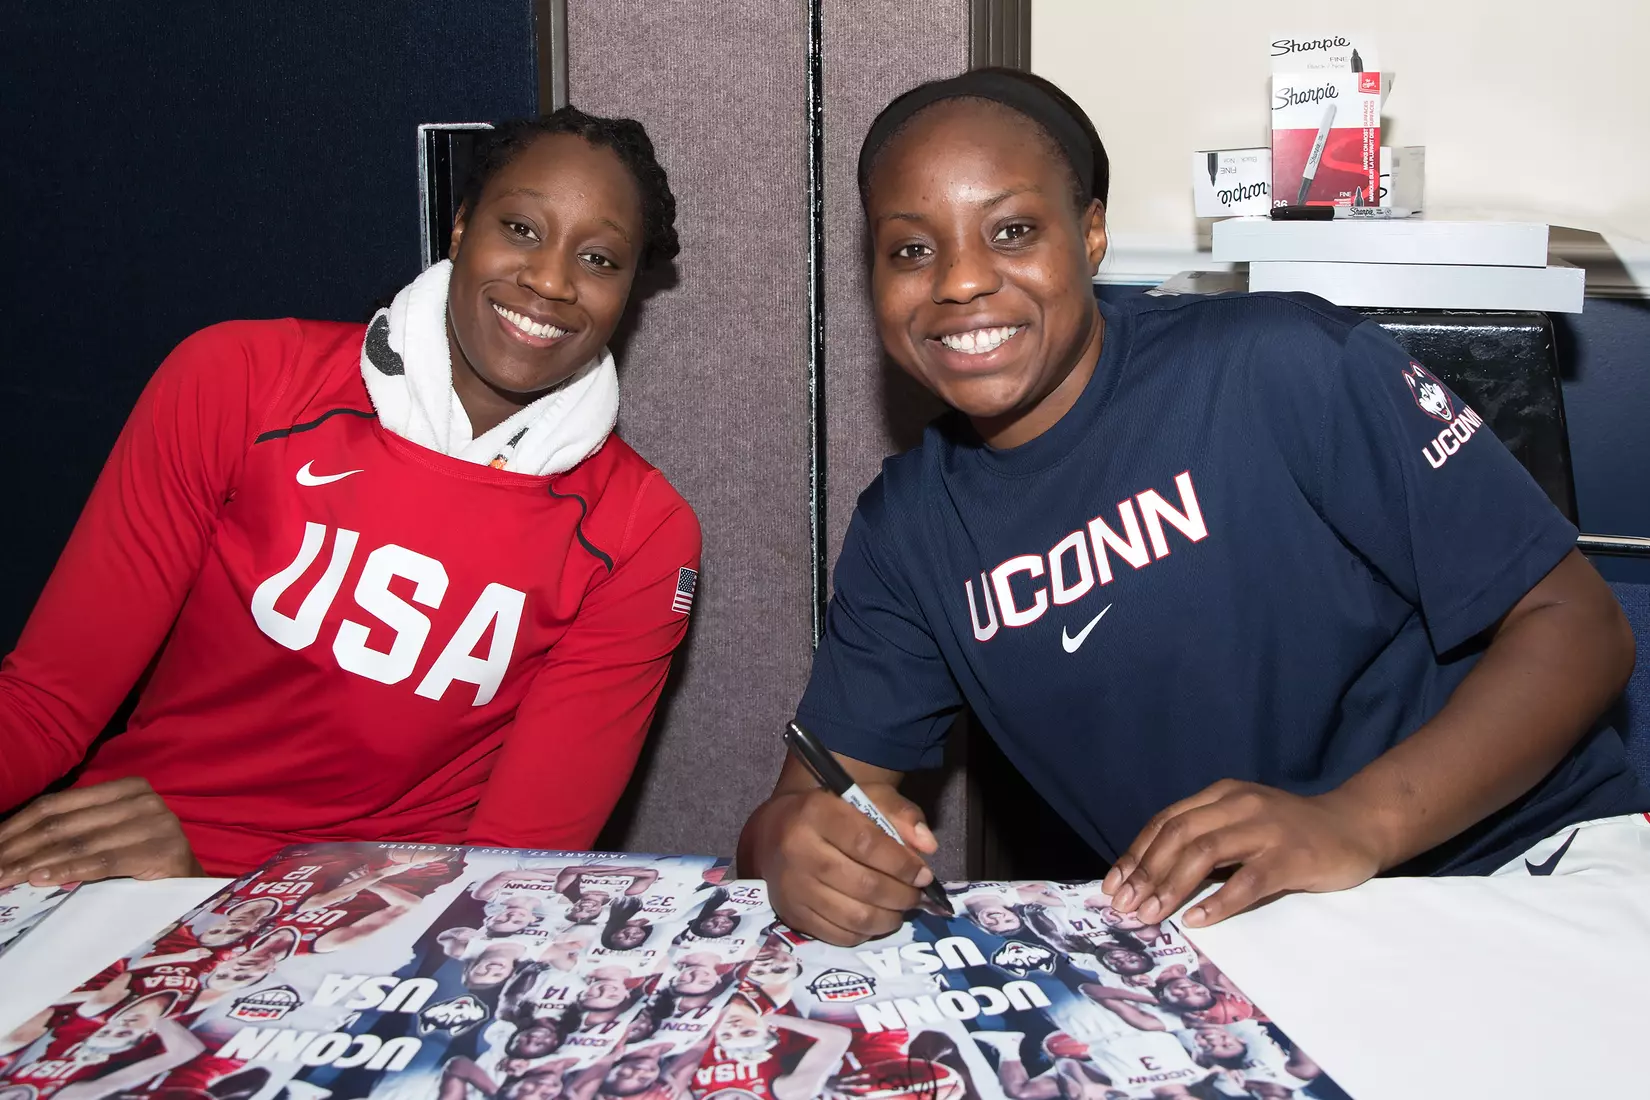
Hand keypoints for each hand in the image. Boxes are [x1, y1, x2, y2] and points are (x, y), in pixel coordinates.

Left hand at [0, 777, 201, 886]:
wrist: (191, 884)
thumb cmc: (142, 858)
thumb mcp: (110, 833)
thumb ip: (75, 829)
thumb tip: (13, 843)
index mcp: (127, 788)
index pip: (58, 804)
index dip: (18, 826)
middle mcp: (144, 800)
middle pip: (64, 824)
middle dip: (20, 849)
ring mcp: (156, 824)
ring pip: (79, 843)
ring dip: (36, 864)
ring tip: (6, 878)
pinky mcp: (163, 851)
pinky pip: (104, 862)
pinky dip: (68, 871)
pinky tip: (41, 879)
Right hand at [744, 785, 936, 945]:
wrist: (776, 832)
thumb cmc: (830, 813)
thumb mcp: (864, 798)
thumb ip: (900, 815)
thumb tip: (927, 846)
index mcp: (817, 812)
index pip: (867, 843)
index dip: (901, 864)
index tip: (923, 874)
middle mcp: (798, 850)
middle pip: (863, 884)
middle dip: (900, 895)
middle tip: (915, 895)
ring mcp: (792, 886)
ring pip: (853, 916)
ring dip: (887, 918)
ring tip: (900, 909)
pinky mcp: (790, 913)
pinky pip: (838, 935)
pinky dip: (865, 932)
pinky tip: (875, 920)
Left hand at [1100, 780, 1384, 928]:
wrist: (1355, 826)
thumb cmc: (1290, 832)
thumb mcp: (1242, 822)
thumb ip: (1206, 838)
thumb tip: (1152, 877)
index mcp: (1221, 795)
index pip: (1166, 821)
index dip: (1136, 853)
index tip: (1113, 885)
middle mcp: (1238, 805)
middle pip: (1178, 835)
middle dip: (1146, 873)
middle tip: (1126, 907)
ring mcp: (1265, 829)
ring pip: (1205, 854)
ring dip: (1172, 886)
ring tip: (1152, 915)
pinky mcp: (1290, 857)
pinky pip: (1247, 881)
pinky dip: (1218, 901)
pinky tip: (1197, 919)